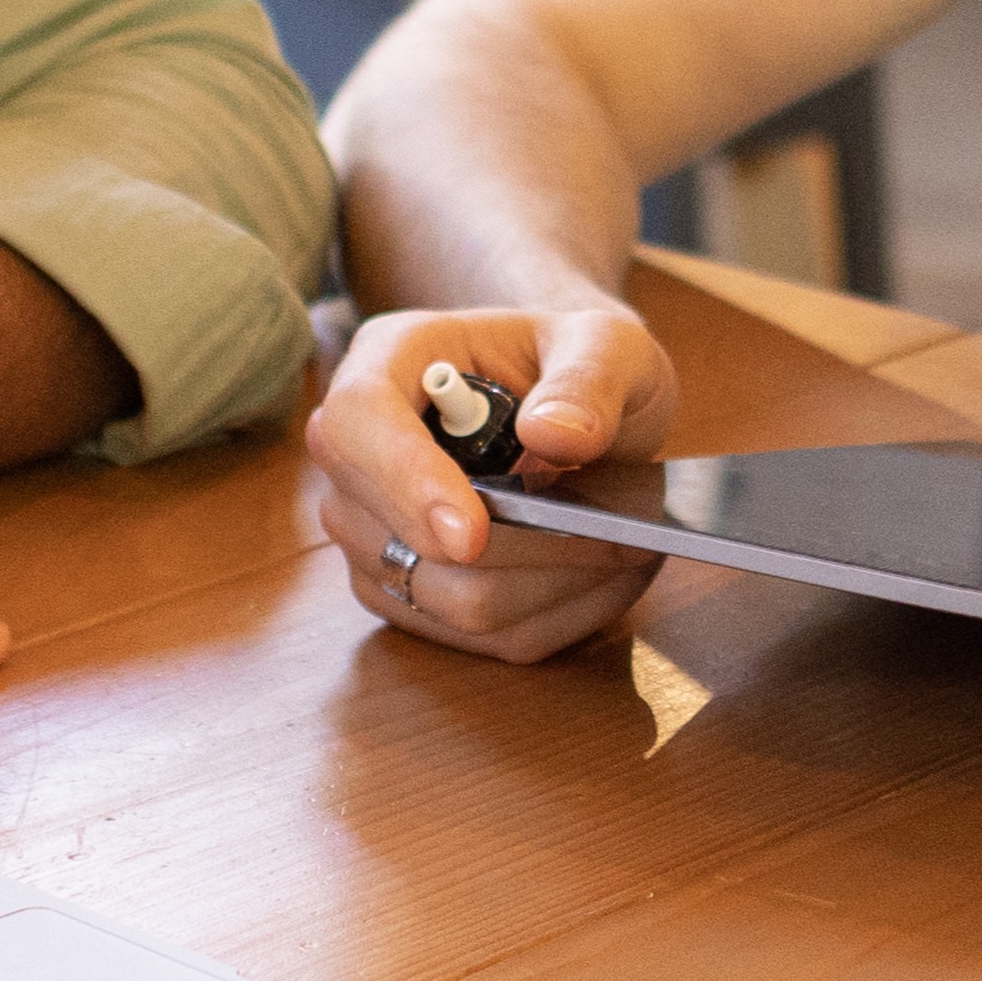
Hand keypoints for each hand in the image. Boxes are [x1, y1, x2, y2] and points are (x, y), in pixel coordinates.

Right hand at [295, 300, 676, 660]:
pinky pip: (479, 637)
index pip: (357, 424)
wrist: (573, 401)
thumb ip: (589, 379)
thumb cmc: (576, 361)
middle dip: (524, 548)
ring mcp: (368, 529)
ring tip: (624, 547)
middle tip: (623, 531)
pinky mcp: (402, 589)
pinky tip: (603, 576)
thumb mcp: (607, 343)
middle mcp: (358, 451)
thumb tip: (551, 435)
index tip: (472, 533)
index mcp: (389, 360)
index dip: (406, 483)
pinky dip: (555, 616)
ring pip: (449, 599)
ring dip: (553, 585)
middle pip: (400, 537)